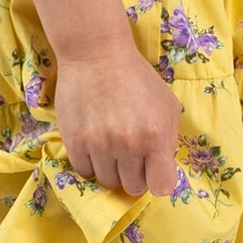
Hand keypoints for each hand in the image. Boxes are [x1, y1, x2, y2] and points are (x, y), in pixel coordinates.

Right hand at [53, 40, 181, 197]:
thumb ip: (168, 140)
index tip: (154, 170)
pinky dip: (91, 163)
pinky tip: (95, 144)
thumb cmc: (137, 78)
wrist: (96, 55)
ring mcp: (99, 145)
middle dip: (135, 174)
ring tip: (112, 146)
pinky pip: (85, 171)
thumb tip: (162, 167)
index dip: (159, 180)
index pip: (162, 186)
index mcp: (156, 136)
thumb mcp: (166, 105)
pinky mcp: (74, 142)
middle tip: (131, 154)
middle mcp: (128, 145)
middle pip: (133, 187)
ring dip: (112, 169)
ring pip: (108, 182)